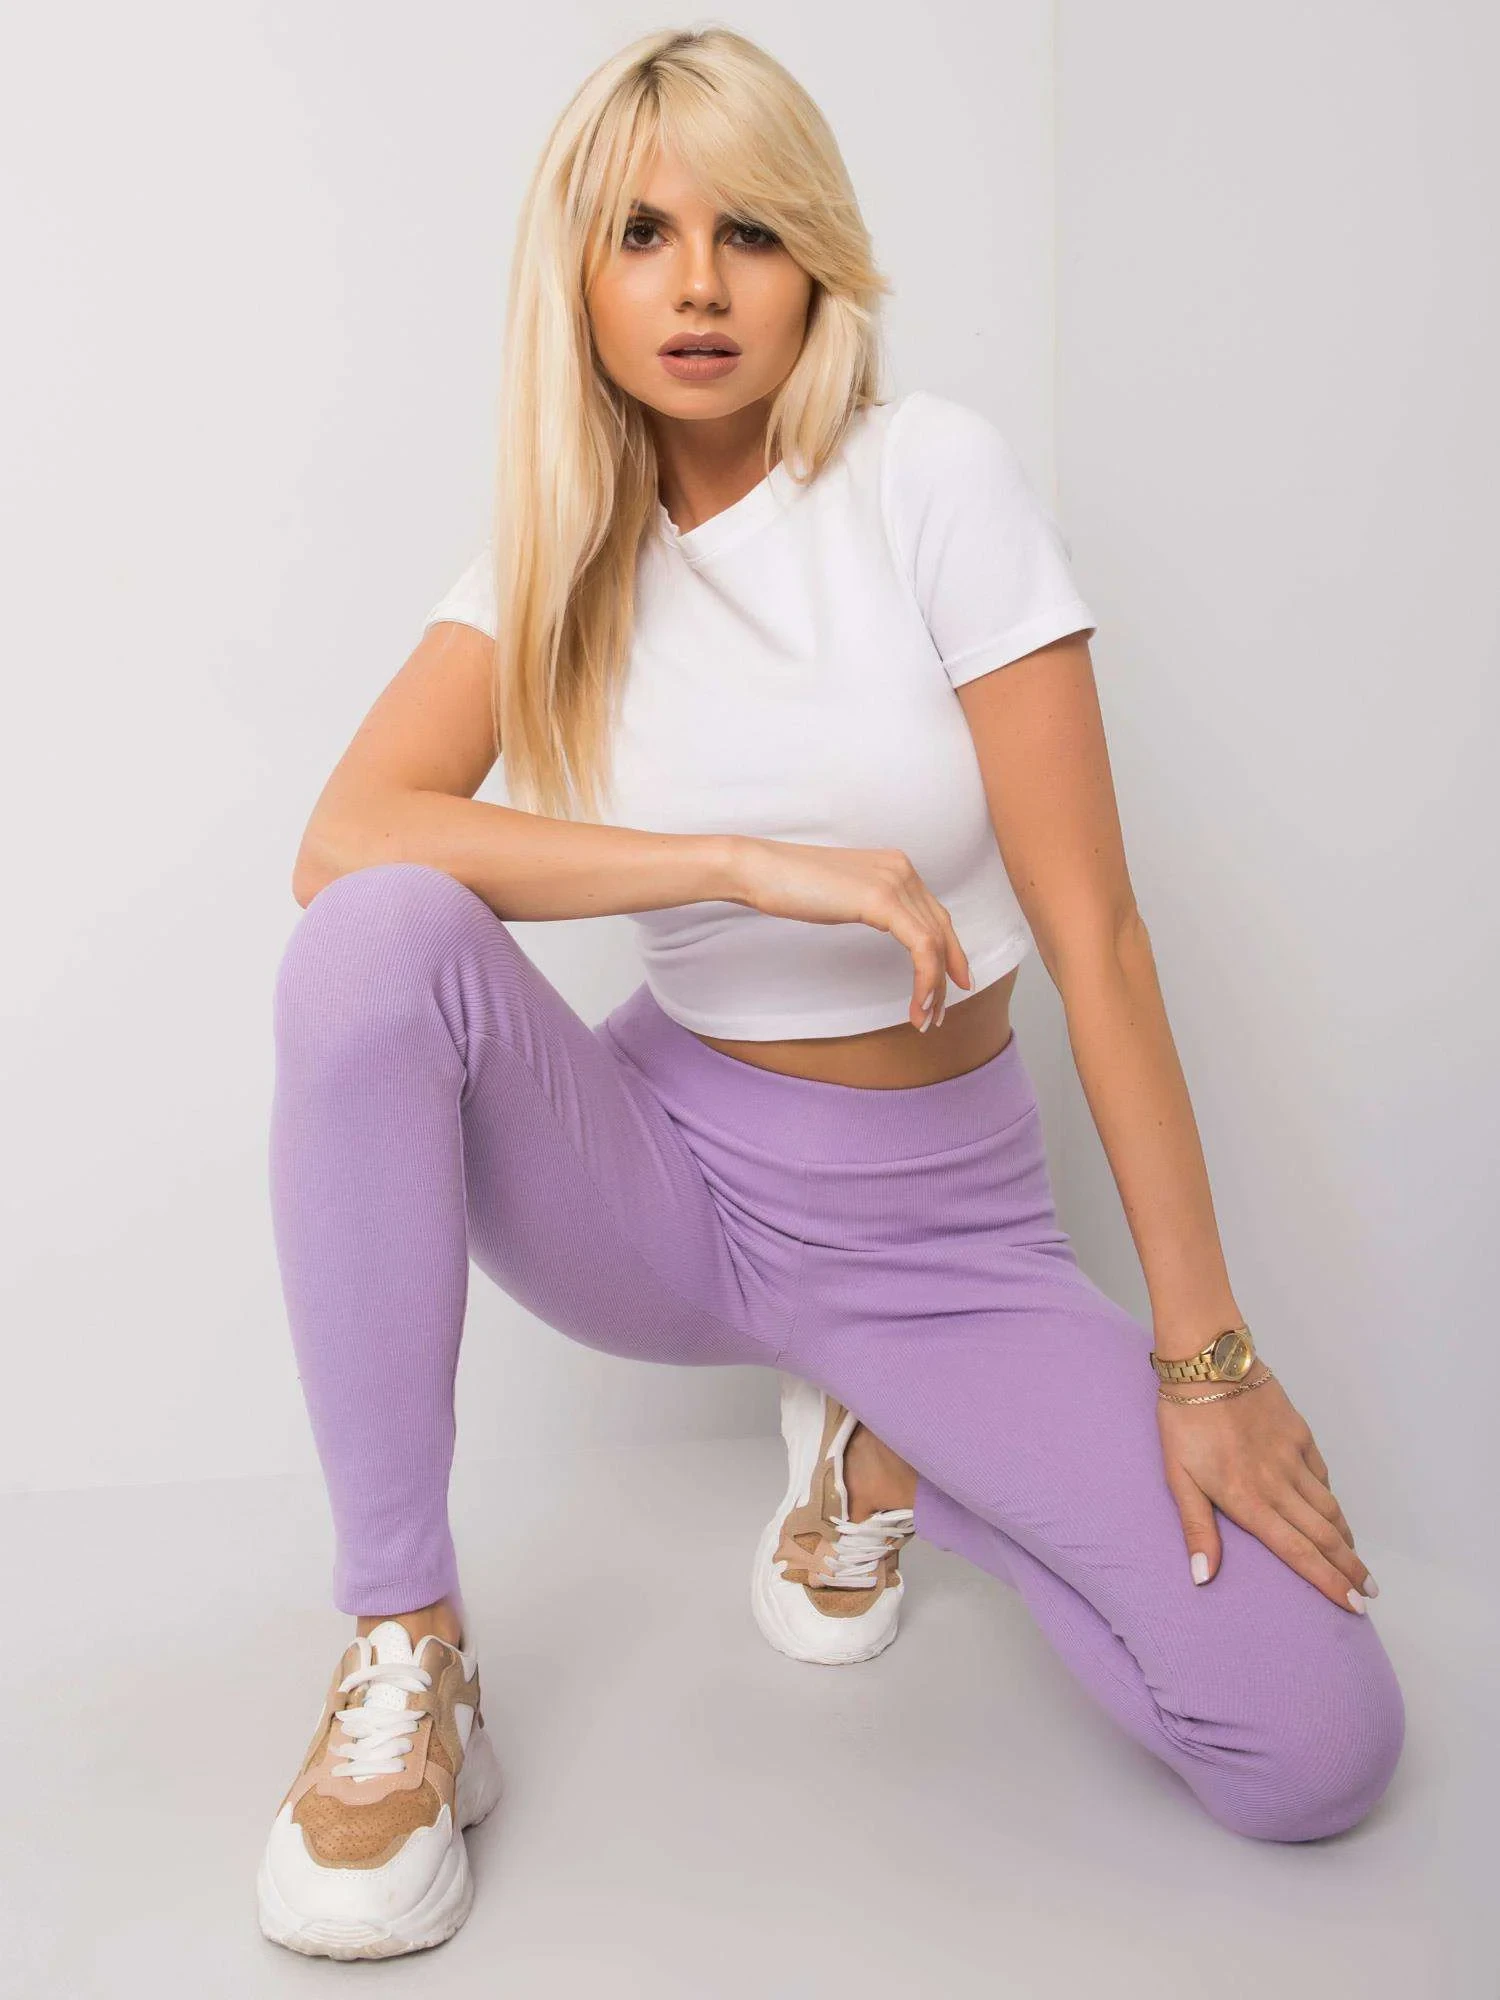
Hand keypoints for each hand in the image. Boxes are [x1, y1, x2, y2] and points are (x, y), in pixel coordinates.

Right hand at [727, 836, 972, 1029]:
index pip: (934, 914)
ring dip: (934, 987)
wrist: (761, 870)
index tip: (950, 983)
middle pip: (941, 929)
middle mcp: (903, 870)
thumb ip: (870, 904)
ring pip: (934, 942)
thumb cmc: (791, 884)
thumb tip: (885, 925)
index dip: (949, 951)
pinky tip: (919, 1002)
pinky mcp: (882, 900)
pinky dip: (925, 978)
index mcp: (896, 867)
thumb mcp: (844, 895)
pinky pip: (920, 946)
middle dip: (947, 974)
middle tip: (940, 1013)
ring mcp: (895, 882)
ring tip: (926, 1018)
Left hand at [1156, 1365, 1378, 1612]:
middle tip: (1369, 1594)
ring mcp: (1293, 1458)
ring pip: (1328, 1507)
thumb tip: (1203, 1577)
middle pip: (1324, 1535)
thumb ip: (1196, 1528)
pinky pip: (1321, 1475)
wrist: (1208, 1362)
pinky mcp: (1299, 1434)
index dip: (1328, 1582)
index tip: (1354, 1605)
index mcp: (1249, 1500)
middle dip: (1349, 1569)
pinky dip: (1331, 1498)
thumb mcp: (1178, 1477)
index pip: (1298, 1552)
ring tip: (1357, 1562)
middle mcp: (1278, 1484)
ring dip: (1345, 1538)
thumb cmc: (1184, 1420)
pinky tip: (1333, 1512)